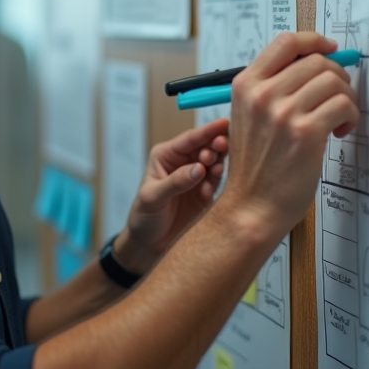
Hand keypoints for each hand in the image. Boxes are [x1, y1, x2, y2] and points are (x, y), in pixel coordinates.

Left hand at [114, 118, 229, 273]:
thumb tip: (198, 169)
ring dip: (219, 163)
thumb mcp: (152, 198)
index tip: (225, 123)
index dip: (208, 130)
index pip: (191, 138)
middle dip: (216, 144)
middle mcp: (183, 162)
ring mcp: (197, 177)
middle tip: (222, 146)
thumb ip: (174, 182)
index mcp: (167, 155)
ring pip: (215, 162)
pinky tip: (209, 190)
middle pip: (207, 146)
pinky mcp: (206, 193)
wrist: (148, 245)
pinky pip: (217, 182)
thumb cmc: (143, 217)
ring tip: (216, 168)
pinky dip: (217, 182)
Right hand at [219, 32, 358, 241]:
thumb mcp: (249, 115)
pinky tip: (339, 132)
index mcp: (246, 85)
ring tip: (339, 118)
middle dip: (336, 75)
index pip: (286, 42)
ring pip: (334, 80)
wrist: (252, 206)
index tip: (330, 47)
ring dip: (346, 97)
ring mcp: (284, 113)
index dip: (314, 40)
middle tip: (339, 96)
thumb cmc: (255, 166)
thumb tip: (316, 63)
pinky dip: (350, 116)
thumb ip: (273, 87)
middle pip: (316, 60)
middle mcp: (262, 94)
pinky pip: (343, 105)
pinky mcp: (306, 133)